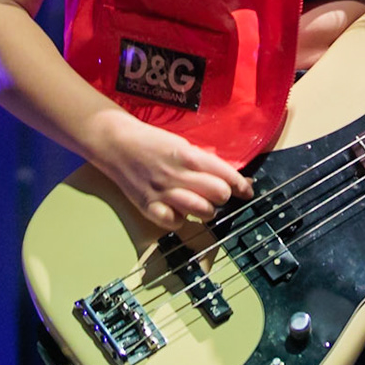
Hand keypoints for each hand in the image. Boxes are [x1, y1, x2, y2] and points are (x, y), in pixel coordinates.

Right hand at [91, 110, 253, 229]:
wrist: (117, 143)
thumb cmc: (153, 142)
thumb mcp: (183, 145)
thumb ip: (204, 161)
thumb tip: (232, 177)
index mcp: (190, 155)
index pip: (226, 174)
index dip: (241, 185)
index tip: (247, 191)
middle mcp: (179, 174)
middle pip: (219, 194)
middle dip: (223, 196)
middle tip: (217, 194)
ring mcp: (163, 192)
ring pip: (203, 210)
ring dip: (206, 209)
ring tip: (201, 204)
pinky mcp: (148, 206)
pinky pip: (175, 222)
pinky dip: (179, 219)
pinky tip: (177, 211)